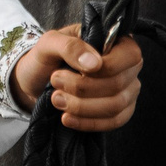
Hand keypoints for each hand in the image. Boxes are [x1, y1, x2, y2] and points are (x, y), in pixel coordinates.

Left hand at [11, 24, 142, 131]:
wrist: (36, 82)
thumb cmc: (46, 57)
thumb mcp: (49, 43)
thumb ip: (70, 46)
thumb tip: (95, 64)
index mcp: (117, 42)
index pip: (129, 55)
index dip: (106, 66)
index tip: (76, 70)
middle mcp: (128, 67)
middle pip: (117, 84)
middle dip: (82, 88)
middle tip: (55, 81)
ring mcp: (127, 91)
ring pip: (115, 106)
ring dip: (82, 106)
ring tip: (56, 99)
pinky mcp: (120, 112)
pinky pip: (114, 122)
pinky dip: (88, 122)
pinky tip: (67, 118)